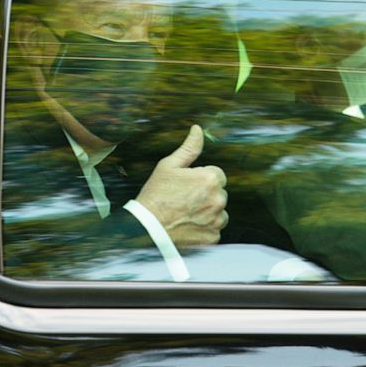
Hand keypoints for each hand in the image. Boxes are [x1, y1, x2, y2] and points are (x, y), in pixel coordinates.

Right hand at [135, 125, 228, 247]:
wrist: (147, 227)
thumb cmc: (156, 194)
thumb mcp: (169, 165)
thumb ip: (189, 148)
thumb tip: (198, 129)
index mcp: (210, 179)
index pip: (216, 175)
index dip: (200, 179)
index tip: (186, 186)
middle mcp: (218, 199)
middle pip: (219, 193)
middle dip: (206, 195)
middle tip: (184, 200)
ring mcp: (217, 220)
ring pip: (218, 212)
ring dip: (208, 212)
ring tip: (186, 213)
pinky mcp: (213, 237)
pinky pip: (214, 229)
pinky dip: (205, 228)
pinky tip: (189, 225)